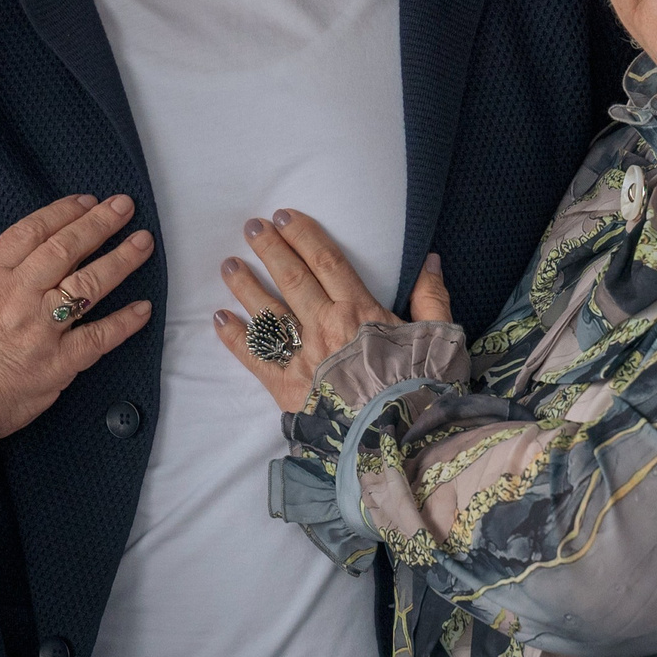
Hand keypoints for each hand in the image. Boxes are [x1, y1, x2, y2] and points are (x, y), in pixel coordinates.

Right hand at [0, 194, 153, 451]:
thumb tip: (26, 276)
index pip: (33, 232)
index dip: (63, 212)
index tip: (85, 201)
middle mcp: (20, 295)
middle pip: (66, 248)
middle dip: (99, 223)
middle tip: (123, 206)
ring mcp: (42, 327)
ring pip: (88, 284)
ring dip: (120, 260)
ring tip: (143, 242)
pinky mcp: (59, 362)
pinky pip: (100, 336)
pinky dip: (124, 321)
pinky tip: (143, 308)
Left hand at [213, 210, 452, 411]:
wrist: (400, 441)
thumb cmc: (421, 389)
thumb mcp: (438, 338)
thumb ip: (432, 297)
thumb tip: (430, 260)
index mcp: (359, 311)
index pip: (326, 261)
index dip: (303, 235)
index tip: (284, 216)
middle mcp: (325, 326)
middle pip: (291, 278)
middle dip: (269, 250)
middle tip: (251, 227)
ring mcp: (302, 356)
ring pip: (267, 312)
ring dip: (245, 286)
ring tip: (228, 264)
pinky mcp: (286, 387)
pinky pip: (254, 357)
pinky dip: (233, 337)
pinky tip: (218, 317)